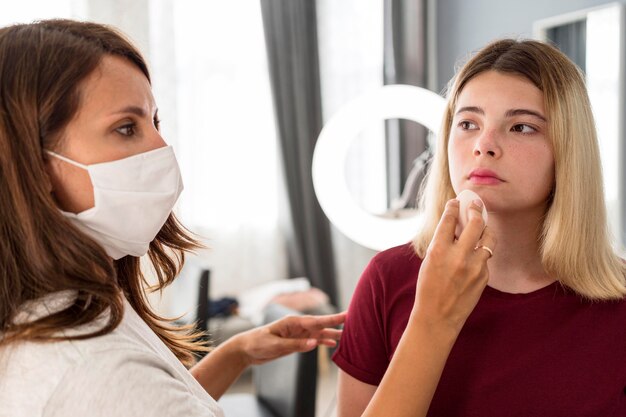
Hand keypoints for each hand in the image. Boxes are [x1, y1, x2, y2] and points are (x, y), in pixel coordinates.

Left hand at [233, 310, 345, 365]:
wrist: (246, 349)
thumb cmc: (257, 343)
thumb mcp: (275, 345)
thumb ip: (295, 344)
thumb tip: (315, 343)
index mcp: (292, 322)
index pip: (316, 321)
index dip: (332, 318)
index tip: (346, 315)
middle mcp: (297, 326)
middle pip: (320, 324)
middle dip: (336, 322)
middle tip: (353, 319)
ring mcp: (297, 334)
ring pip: (318, 333)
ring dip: (332, 334)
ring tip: (348, 334)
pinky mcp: (295, 342)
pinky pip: (312, 341)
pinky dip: (323, 342)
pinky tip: (333, 343)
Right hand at [413, 198, 495, 331]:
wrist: (437, 317)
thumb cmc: (428, 288)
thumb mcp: (429, 261)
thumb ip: (442, 243)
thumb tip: (455, 225)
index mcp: (438, 251)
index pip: (449, 219)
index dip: (454, 207)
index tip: (457, 202)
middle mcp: (458, 256)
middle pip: (475, 223)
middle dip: (476, 209)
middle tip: (476, 204)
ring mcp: (474, 267)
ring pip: (488, 238)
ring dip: (485, 229)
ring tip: (482, 226)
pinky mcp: (484, 276)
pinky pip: (485, 258)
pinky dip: (480, 253)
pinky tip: (474, 256)